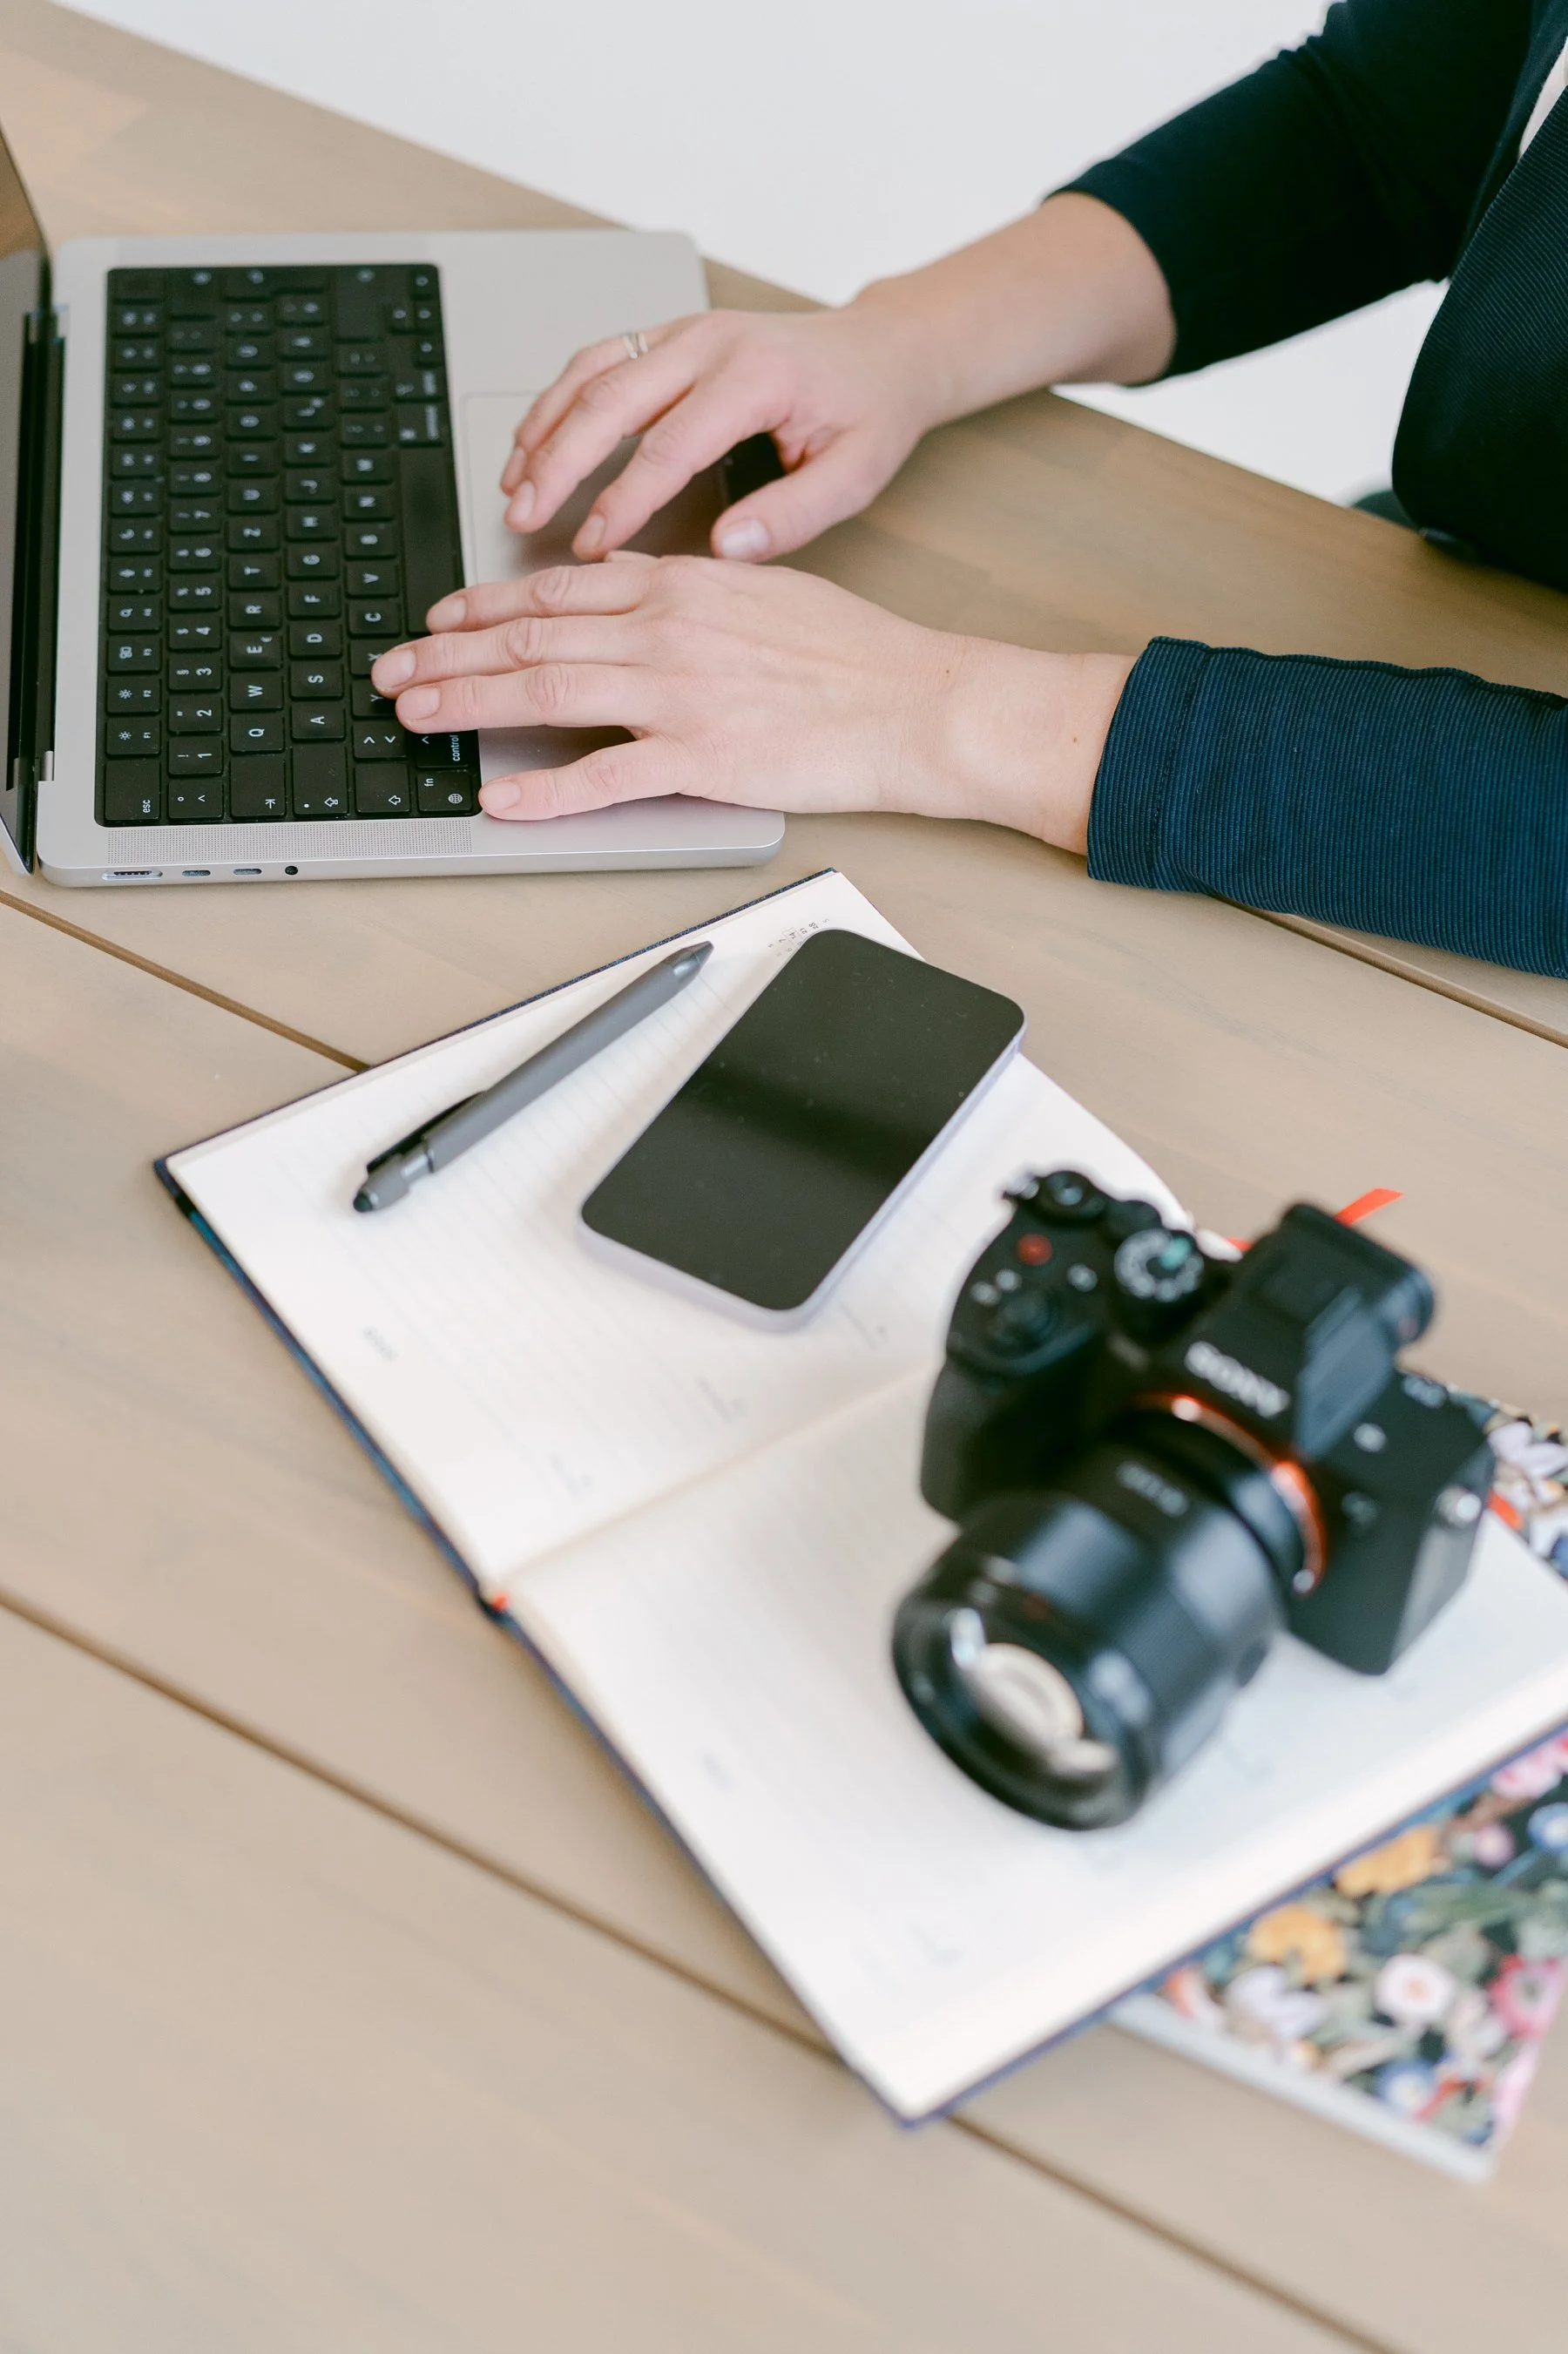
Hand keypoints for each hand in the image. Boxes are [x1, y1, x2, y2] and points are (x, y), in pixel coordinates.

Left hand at [372, 555, 1131, 847]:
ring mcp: (680, 695)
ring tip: (414, 717)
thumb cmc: (854, 656)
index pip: (557, 590)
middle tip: (390, 671)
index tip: (438, 618)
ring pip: (548, 689)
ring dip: (469, 703)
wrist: (916, 701)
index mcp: (680, 588)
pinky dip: (546, 789)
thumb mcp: (762, 592)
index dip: (483, 605)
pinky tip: (502, 798)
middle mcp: (667, 632)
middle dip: (446, 653)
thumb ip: (687, 592)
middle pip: (530, 635)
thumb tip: (628, 591)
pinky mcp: (703, 758)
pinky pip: (606, 776)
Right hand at [500, 304, 940, 564]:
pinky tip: (534, 441)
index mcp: (755, 376)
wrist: (882, 351)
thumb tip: (725, 551)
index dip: (622, 500)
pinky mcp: (671, 336)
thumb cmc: (869, 412)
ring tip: (513, 484)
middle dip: (558, 461)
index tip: (592, 546)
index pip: (668, 446)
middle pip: (610, 398)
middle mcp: (712, 342)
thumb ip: (792, 516)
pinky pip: (600, 360)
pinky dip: (558, 400)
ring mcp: (685, 331)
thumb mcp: (854, 475)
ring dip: (545, 428)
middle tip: (523, 514)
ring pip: (593, 372)